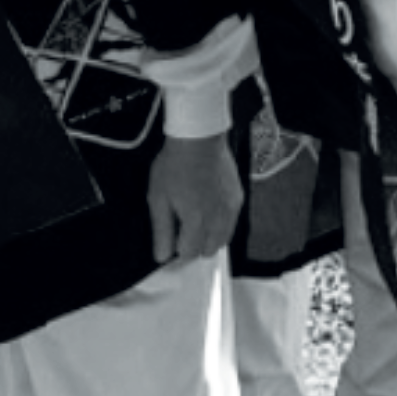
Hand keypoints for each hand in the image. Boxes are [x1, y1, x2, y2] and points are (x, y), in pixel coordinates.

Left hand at [145, 132, 239, 263]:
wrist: (199, 139)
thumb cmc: (174, 166)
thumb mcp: (158, 199)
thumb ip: (162, 230)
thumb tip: (161, 256)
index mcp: (197, 221)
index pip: (189, 253)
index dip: (176, 250)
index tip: (169, 242)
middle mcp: (218, 219)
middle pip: (208, 250)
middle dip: (194, 246)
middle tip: (180, 230)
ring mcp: (231, 209)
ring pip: (223, 239)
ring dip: (208, 238)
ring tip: (194, 219)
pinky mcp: (238, 199)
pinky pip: (231, 223)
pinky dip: (220, 224)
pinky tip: (207, 209)